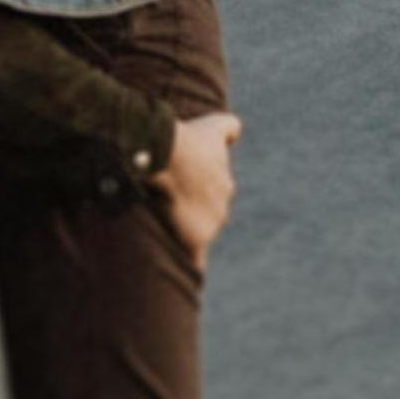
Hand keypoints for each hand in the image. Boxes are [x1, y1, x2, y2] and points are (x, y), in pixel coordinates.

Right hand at [162, 110, 241, 259]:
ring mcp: (212, 226)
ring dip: (185, 233)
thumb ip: (229, 127)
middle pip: (205, 217)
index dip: (194, 194)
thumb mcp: (213, 125)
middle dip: (190, 214)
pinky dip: (192, 264)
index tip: (181, 192)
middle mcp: (223, 207)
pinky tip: (185, 273)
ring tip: (164, 228)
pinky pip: (196, 259)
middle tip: (166, 206)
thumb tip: (235, 132)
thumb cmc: (189, 139)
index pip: (213, 195)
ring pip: (199, 235)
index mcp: (225, 185)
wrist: (168, 155)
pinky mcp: (197, 240)